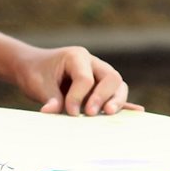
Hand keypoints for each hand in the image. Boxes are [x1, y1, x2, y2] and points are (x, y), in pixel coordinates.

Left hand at [12, 45, 144, 116]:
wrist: (32, 68)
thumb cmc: (35, 73)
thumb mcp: (38, 84)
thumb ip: (49, 97)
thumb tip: (51, 112)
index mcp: (76, 56)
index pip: (85, 78)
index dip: (78, 96)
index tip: (69, 112)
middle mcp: (92, 63)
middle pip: (111, 76)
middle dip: (104, 96)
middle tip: (90, 113)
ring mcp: (99, 74)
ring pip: (118, 84)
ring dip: (116, 100)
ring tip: (108, 114)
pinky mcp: (100, 87)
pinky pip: (115, 94)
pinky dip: (124, 104)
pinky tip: (137, 113)